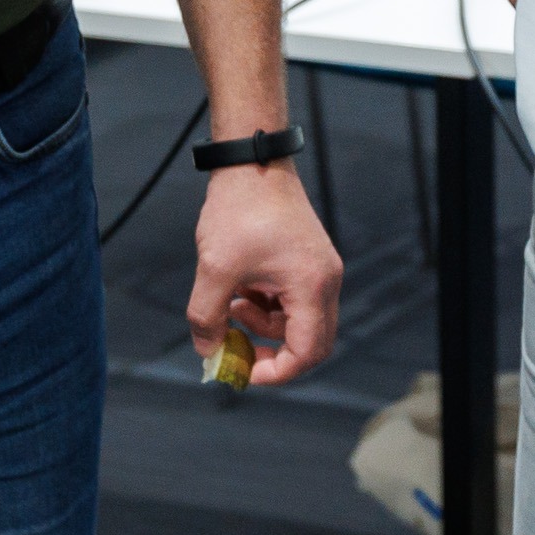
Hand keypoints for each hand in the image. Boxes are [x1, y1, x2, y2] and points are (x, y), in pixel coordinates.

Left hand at [188, 158, 343, 384]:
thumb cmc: (238, 210)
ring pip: (298, 322)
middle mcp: (326, 281)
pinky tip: (239, 288)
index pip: (307, 353)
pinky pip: (292, 300)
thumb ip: (208, 318)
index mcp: (312, 286)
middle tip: (236, 349)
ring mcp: (319, 270)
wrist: (251, 162)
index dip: (275, 372)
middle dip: (270, 351)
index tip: (242, 371)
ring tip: (230, 305)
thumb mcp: (215, 269)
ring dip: (263, 324)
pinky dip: (266, 304)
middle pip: (309, 342)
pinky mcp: (307, 261)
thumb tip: (208, 354)